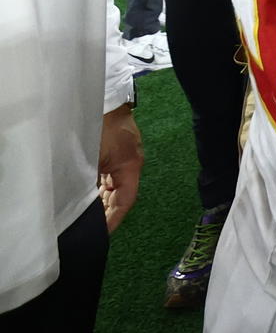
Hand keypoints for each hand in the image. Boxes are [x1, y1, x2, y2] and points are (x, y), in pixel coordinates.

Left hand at [98, 104, 142, 232]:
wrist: (103, 99)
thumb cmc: (99, 128)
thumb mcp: (92, 159)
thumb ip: (91, 183)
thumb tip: (85, 204)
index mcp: (131, 166)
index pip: (125, 200)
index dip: (114, 219)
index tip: (103, 234)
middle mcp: (131, 162)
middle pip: (122, 193)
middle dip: (109, 211)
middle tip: (94, 229)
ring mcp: (124, 154)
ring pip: (116, 184)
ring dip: (104, 199)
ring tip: (91, 216)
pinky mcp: (117, 148)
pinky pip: (111, 174)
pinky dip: (102, 187)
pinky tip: (91, 194)